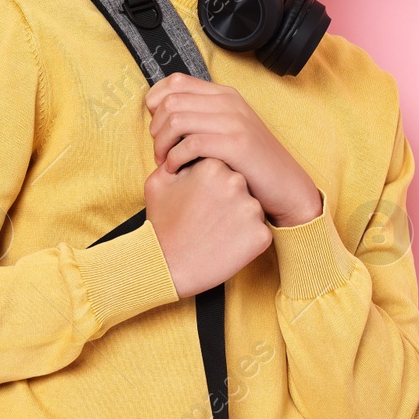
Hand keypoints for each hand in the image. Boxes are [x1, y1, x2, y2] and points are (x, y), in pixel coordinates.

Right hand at [144, 157, 271, 298]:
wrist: (168, 267)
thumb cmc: (161, 225)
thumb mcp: (157, 183)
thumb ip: (174, 160)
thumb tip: (182, 150)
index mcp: (213, 165)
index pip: (221, 165)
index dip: (210, 184)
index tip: (200, 200)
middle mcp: (236, 182)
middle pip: (238, 185)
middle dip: (226, 198)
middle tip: (207, 217)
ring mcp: (251, 209)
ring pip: (250, 207)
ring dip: (238, 218)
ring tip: (215, 232)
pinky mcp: (261, 235)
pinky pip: (258, 231)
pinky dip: (246, 238)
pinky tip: (226, 245)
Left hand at [145, 72, 321, 227]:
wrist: (287, 185)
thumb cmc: (251, 163)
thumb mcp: (227, 129)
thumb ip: (201, 117)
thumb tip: (161, 114)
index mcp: (225, 94)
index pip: (175, 82)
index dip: (155, 102)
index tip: (155, 125)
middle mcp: (229, 102)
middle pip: (171, 102)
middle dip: (156, 129)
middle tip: (160, 152)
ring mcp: (234, 122)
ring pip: (176, 121)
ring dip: (162, 145)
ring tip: (166, 163)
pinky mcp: (236, 145)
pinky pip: (190, 144)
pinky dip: (175, 159)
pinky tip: (177, 170)